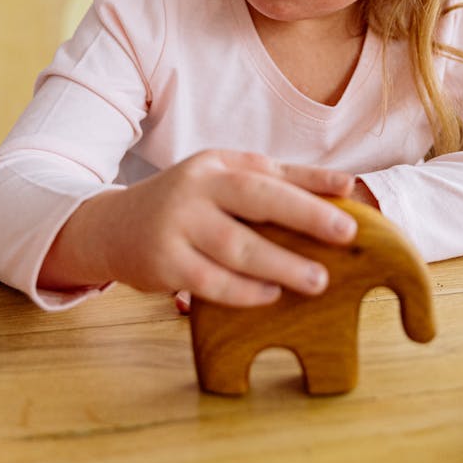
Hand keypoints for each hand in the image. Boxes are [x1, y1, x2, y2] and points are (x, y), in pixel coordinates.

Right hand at [38, 150, 356, 306]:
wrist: (112, 227)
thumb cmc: (187, 202)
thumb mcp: (225, 178)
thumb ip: (282, 179)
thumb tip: (345, 184)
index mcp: (216, 166)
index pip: (270, 174)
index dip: (311, 185)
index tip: (350, 197)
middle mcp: (195, 190)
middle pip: (255, 201)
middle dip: (304, 217)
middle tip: (346, 236)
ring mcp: (176, 227)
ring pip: (234, 247)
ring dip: (280, 265)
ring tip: (318, 280)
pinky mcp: (162, 264)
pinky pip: (209, 282)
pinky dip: (242, 291)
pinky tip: (270, 296)